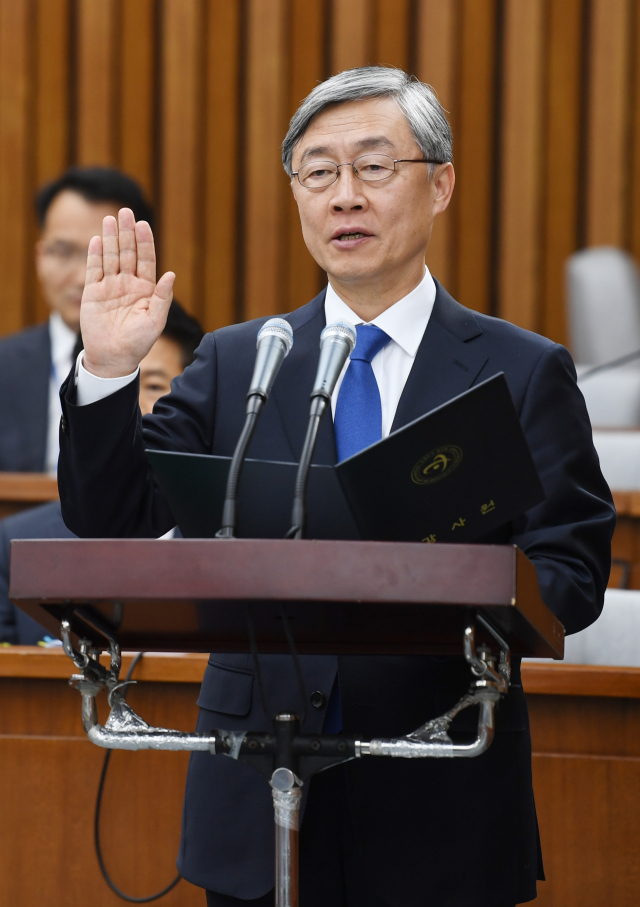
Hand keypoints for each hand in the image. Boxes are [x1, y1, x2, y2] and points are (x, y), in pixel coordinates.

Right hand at [80, 208, 175, 377]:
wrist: (113, 358)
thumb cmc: (138, 343)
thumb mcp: (155, 321)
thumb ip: (163, 298)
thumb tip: (171, 274)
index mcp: (146, 289)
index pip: (146, 260)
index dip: (145, 242)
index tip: (144, 225)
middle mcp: (128, 284)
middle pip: (128, 253)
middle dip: (128, 233)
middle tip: (126, 211)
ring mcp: (110, 287)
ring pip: (111, 257)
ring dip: (111, 238)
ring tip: (111, 218)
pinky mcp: (93, 293)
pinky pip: (94, 270)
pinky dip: (96, 255)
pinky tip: (98, 239)